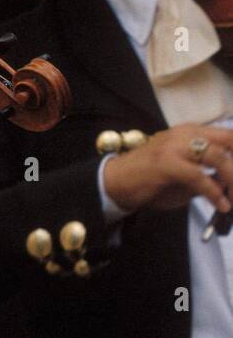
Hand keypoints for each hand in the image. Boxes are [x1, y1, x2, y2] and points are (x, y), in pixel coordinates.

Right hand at [102, 124, 232, 214]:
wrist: (115, 182)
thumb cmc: (149, 180)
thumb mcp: (185, 176)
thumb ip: (208, 176)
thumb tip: (229, 183)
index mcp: (190, 132)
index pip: (228, 135)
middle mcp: (184, 133)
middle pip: (229, 141)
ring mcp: (174, 146)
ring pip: (217, 157)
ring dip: (232, 179)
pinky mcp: (166, 163)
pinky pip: (199, 176)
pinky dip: (214, 193)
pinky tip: (221, 205)